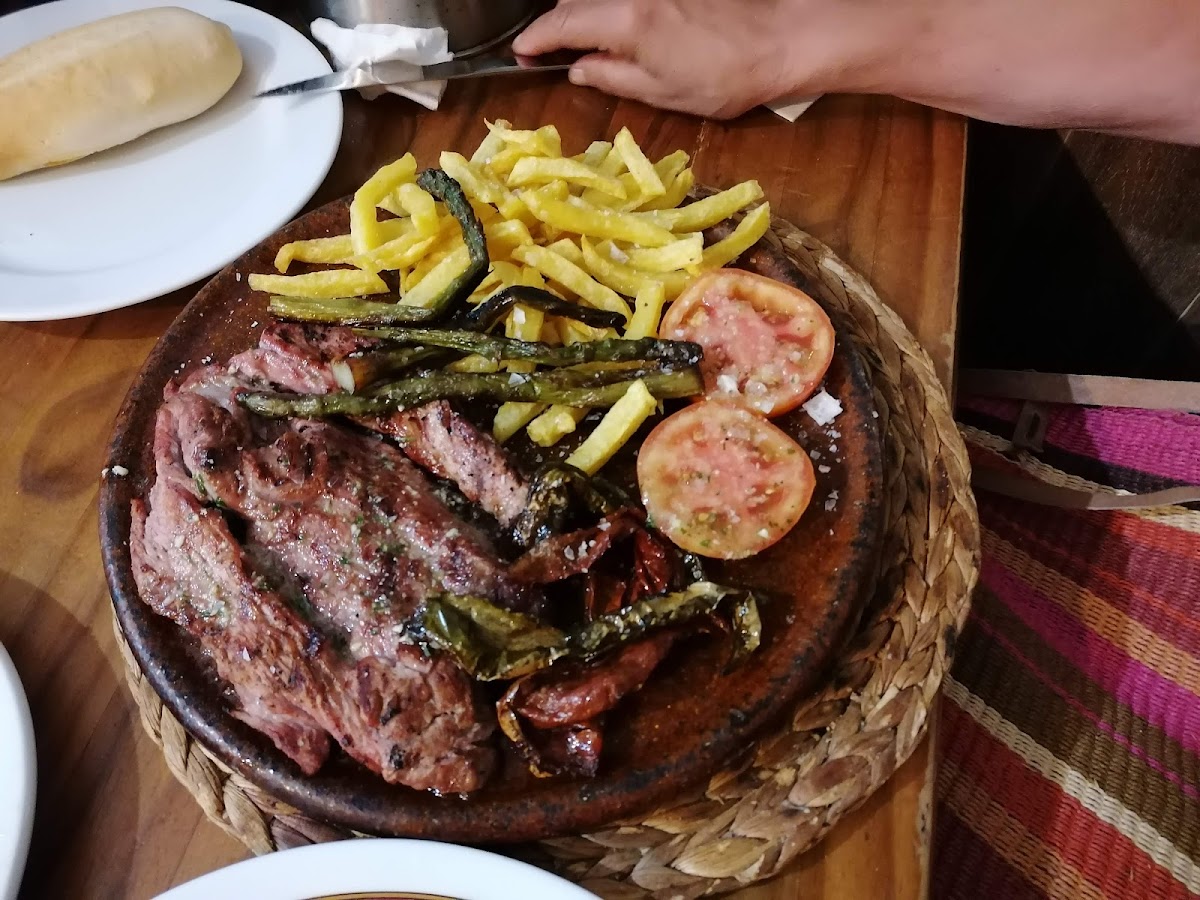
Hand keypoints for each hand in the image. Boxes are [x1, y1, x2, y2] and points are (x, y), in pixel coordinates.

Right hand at [512, 0, 896, 118]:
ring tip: (590, 44)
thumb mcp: (661, 91)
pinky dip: (614, 9)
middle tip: (556, 55)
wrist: (783, 40)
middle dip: (559, 23)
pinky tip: (624, 29)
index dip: (535, 39)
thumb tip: (577, 71)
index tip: (521, 54)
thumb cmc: (725, 76)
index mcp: (625, 20)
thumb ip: (611, 76)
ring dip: (586, 12)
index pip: (561, 23)